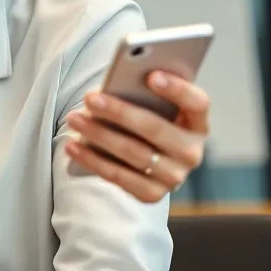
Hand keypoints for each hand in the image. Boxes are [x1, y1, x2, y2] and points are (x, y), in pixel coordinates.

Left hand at [63, 70, 210, 201]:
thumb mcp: (153, 106)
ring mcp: (174, 176)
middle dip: (119, 112)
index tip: (152, 75)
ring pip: (133, 153)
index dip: (178, 89)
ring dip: (99, 134)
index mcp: (197, 123)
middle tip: (90, 98)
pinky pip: (118, 176)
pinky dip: (92, 160)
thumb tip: (111, 87)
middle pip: (155, 128)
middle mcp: (191, 152)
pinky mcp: (152, 194)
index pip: (198, 103)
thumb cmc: (147, 120)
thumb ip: (142, 94)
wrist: (148, 160)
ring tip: (74, 118)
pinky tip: (72, 145)